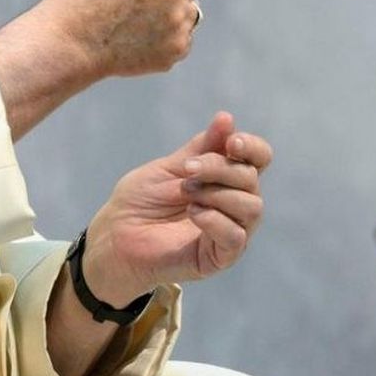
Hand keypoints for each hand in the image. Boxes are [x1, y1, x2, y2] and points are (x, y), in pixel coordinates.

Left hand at [79, 112, 271, 304]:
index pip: (258, 158)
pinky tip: (193, 213)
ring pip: (252, 207)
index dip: (252, 147)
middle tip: (188, 170)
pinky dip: (216, 220)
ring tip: (187, 194)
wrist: (116, 235)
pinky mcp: (220, 257)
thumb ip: (201, 148)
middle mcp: (234, 203)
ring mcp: (230, 231)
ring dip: (217, 194)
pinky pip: (236, 237)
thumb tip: (227, 118)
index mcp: (225, 178)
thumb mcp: (170, 167)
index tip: (230, 142)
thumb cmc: (141, 200)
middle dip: (219, 168)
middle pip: (251, 179)